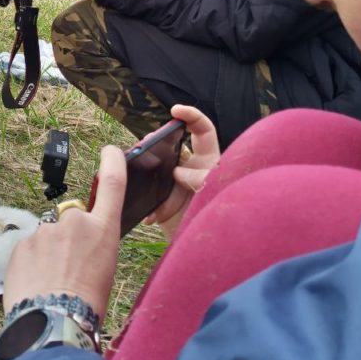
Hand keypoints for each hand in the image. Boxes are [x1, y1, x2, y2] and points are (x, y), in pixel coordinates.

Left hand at [1, 146, 125, 320]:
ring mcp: (46, 230)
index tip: (109, 150)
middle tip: (68, 269)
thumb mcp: (104, 269)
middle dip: (68, 239)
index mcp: (103, 230)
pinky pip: (28, 249)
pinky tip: (36, 283)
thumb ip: (93, 245)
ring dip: (48, 254)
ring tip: (51, 283)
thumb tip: (79, 245)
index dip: (112, 163)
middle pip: (71, 221)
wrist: (53, 323)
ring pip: (48, 238)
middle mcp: (75, 222)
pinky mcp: (22, 242)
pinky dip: (31, 263)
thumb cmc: (86, 304)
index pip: (112, 185)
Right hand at [143, 105, 220, 239]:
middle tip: (145, 144)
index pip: (203, 130)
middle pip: (170, 145)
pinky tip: (150, 215)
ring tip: (137, 170)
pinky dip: (147, 205)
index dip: (191, 115)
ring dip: (145, 167)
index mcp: (208, 161)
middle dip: (156, 140)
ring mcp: (174, 184)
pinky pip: (149, 194)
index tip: (175, 110)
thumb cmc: (223, 217)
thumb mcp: (219, 193)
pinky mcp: (161, 202)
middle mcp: (190, 169)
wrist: (210, 248)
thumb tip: (178, 171)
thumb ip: (204, 178)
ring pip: (154, 166)